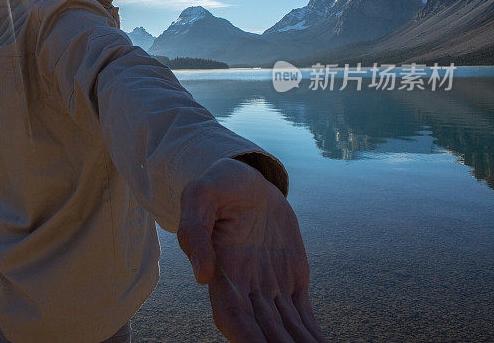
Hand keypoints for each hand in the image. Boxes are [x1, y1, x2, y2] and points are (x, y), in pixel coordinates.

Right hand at [177, 159, 324, 341]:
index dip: (244, 337)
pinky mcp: (293, 280)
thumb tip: (202, 276)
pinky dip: (313, 336)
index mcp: (222, 272)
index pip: (232, 315)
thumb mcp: (200, 195)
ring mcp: (271, 287)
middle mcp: (246, 287)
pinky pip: (304, 315)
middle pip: (262, 332)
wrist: (247, 181)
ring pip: (285, 330)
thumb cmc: (218, 186)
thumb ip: (194, 231)